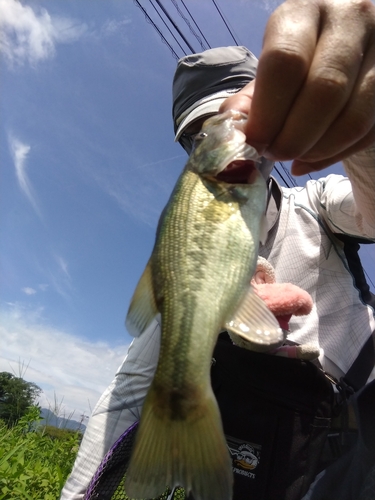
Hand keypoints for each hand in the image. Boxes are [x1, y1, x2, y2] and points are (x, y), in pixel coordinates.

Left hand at [220, 0, 374, 174]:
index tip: (256, 142)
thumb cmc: (296, 70)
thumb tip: (234, 132)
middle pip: (324, 89)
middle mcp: (349, 18)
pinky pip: (368, 132)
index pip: (285, 61)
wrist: (342, 60)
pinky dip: (336, 154)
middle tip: (276, 154)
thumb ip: (248, 103)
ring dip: (317, 150)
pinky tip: (314, 157)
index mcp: (303, 12)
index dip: (268, 112)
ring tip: (295, 157)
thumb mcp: (267, 77)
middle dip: (294, 136)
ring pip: (353, 116)